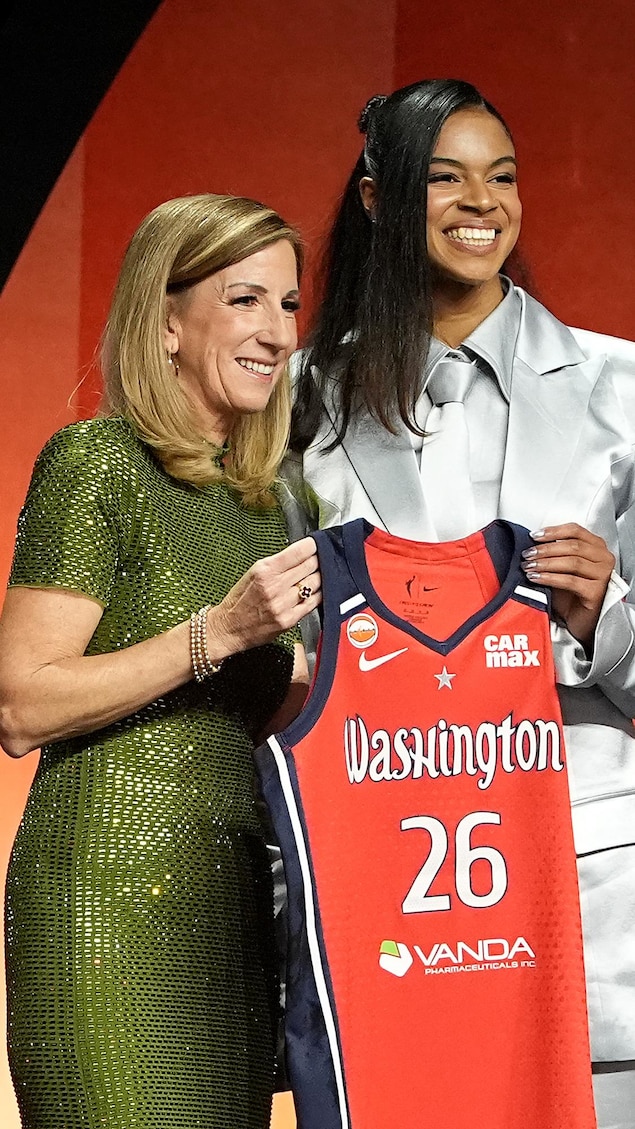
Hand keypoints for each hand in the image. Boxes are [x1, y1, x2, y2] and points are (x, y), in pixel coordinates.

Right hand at [206, 536, 320, 659]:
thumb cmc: (239, 600)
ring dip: (320, 577)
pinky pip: (313, 602)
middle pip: (311, 566)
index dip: (313, 546)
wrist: (228, 628)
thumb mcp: (253, 573)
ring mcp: (283, 604)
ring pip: (316, 583)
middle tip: (320, 558)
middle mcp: (275, 586)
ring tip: (318, 575)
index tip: (317, 544)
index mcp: (265, 570)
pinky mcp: (289, 620)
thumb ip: (277, 564)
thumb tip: (301, 554)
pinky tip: (316, 592)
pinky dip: (318, 595)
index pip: (299, 552)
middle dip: (318, 560)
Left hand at [520, 523, 614, 648]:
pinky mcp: (597, 592)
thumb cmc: (572, 594)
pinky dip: (550, 578)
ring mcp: (603, 575)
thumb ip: (555, 554)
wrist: (580, 621)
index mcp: (597, 547)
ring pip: (572, 562)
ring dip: (546, 563)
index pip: (575, 530)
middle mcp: (604, 558)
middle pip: (573, 546)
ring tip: (529, 566)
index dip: (553, 531)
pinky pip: (570, 581)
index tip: (534, 536)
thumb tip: (532, 544)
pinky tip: (536, 578)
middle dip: (546, 549)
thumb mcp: (562, 568)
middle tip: (527, 554)